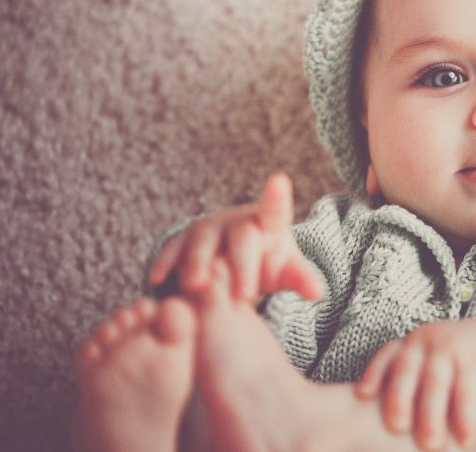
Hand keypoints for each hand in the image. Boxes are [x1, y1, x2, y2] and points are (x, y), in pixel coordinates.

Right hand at [147, 173, 324, 302]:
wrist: (232, 258)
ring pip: (203, 242)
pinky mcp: (182, 241)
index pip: (275, 211)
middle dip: (243, 265)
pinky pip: (172, 250)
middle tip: (244, 295)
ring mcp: (208, 229)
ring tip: (197, 287)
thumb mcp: (285, 270)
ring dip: (199, 263)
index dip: (276, 197)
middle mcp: (237, 221)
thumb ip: (300, 278)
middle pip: (242, 238)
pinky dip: (166, 263)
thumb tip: (319, 293)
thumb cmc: (265, 261)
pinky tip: (156, 280)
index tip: (279, 181)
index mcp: (268, 224)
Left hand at [354, 316, 475, 450]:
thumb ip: (414, 378)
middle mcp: (431, 342)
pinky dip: (466, 416)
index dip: (375, 373)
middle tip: (396, 427)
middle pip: (408, 371)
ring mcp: (454, 348)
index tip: (362, 394)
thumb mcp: (435, 359)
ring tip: (430, 445)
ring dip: (432, 415)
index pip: (389, 355)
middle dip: (399, 398)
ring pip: (436, 383)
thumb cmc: (464, 360)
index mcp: (416, 343)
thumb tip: (382, 415)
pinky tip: (467, 440)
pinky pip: (469, 390)